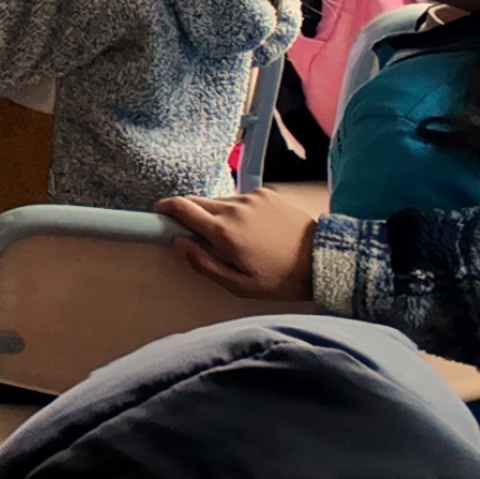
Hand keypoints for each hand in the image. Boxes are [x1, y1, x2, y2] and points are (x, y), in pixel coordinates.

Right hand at [157, 190, 317, 300]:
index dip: (164, 208)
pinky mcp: (265, 193)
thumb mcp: (240, 285)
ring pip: (218, 202)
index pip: (181, 207)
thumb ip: (203, 264)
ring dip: (215, 214)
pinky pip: (240, 199)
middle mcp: (233, 208)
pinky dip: (237, 211)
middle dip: (188, 213)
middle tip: (194, 233)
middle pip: (196, 201)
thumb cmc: (280, 279)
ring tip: (232, 236)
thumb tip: (177, 243)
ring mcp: (250, 197)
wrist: (322, 260)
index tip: (158, 214)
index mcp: (223, 231)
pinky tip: (253, 228)